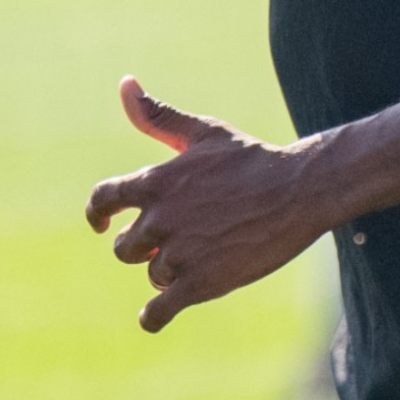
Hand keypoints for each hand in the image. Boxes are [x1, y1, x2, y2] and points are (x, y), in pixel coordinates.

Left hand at [84, 77, 332, 333]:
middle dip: (147, 247)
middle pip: (126, 247)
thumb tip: (124, 83)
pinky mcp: (200, 283)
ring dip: (170, 272)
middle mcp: (159, 219)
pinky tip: (158, 314)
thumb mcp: (205, 133)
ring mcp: (179, 253)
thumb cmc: (255, 159)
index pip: (102, 200)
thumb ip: (159, 116)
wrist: (302, 190)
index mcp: (155, 182)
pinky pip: (157, 311)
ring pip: (151, 274)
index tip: (102, 225)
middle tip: (183, 241)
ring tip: (206, 257)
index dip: (97, 214)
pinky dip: (153, 316)